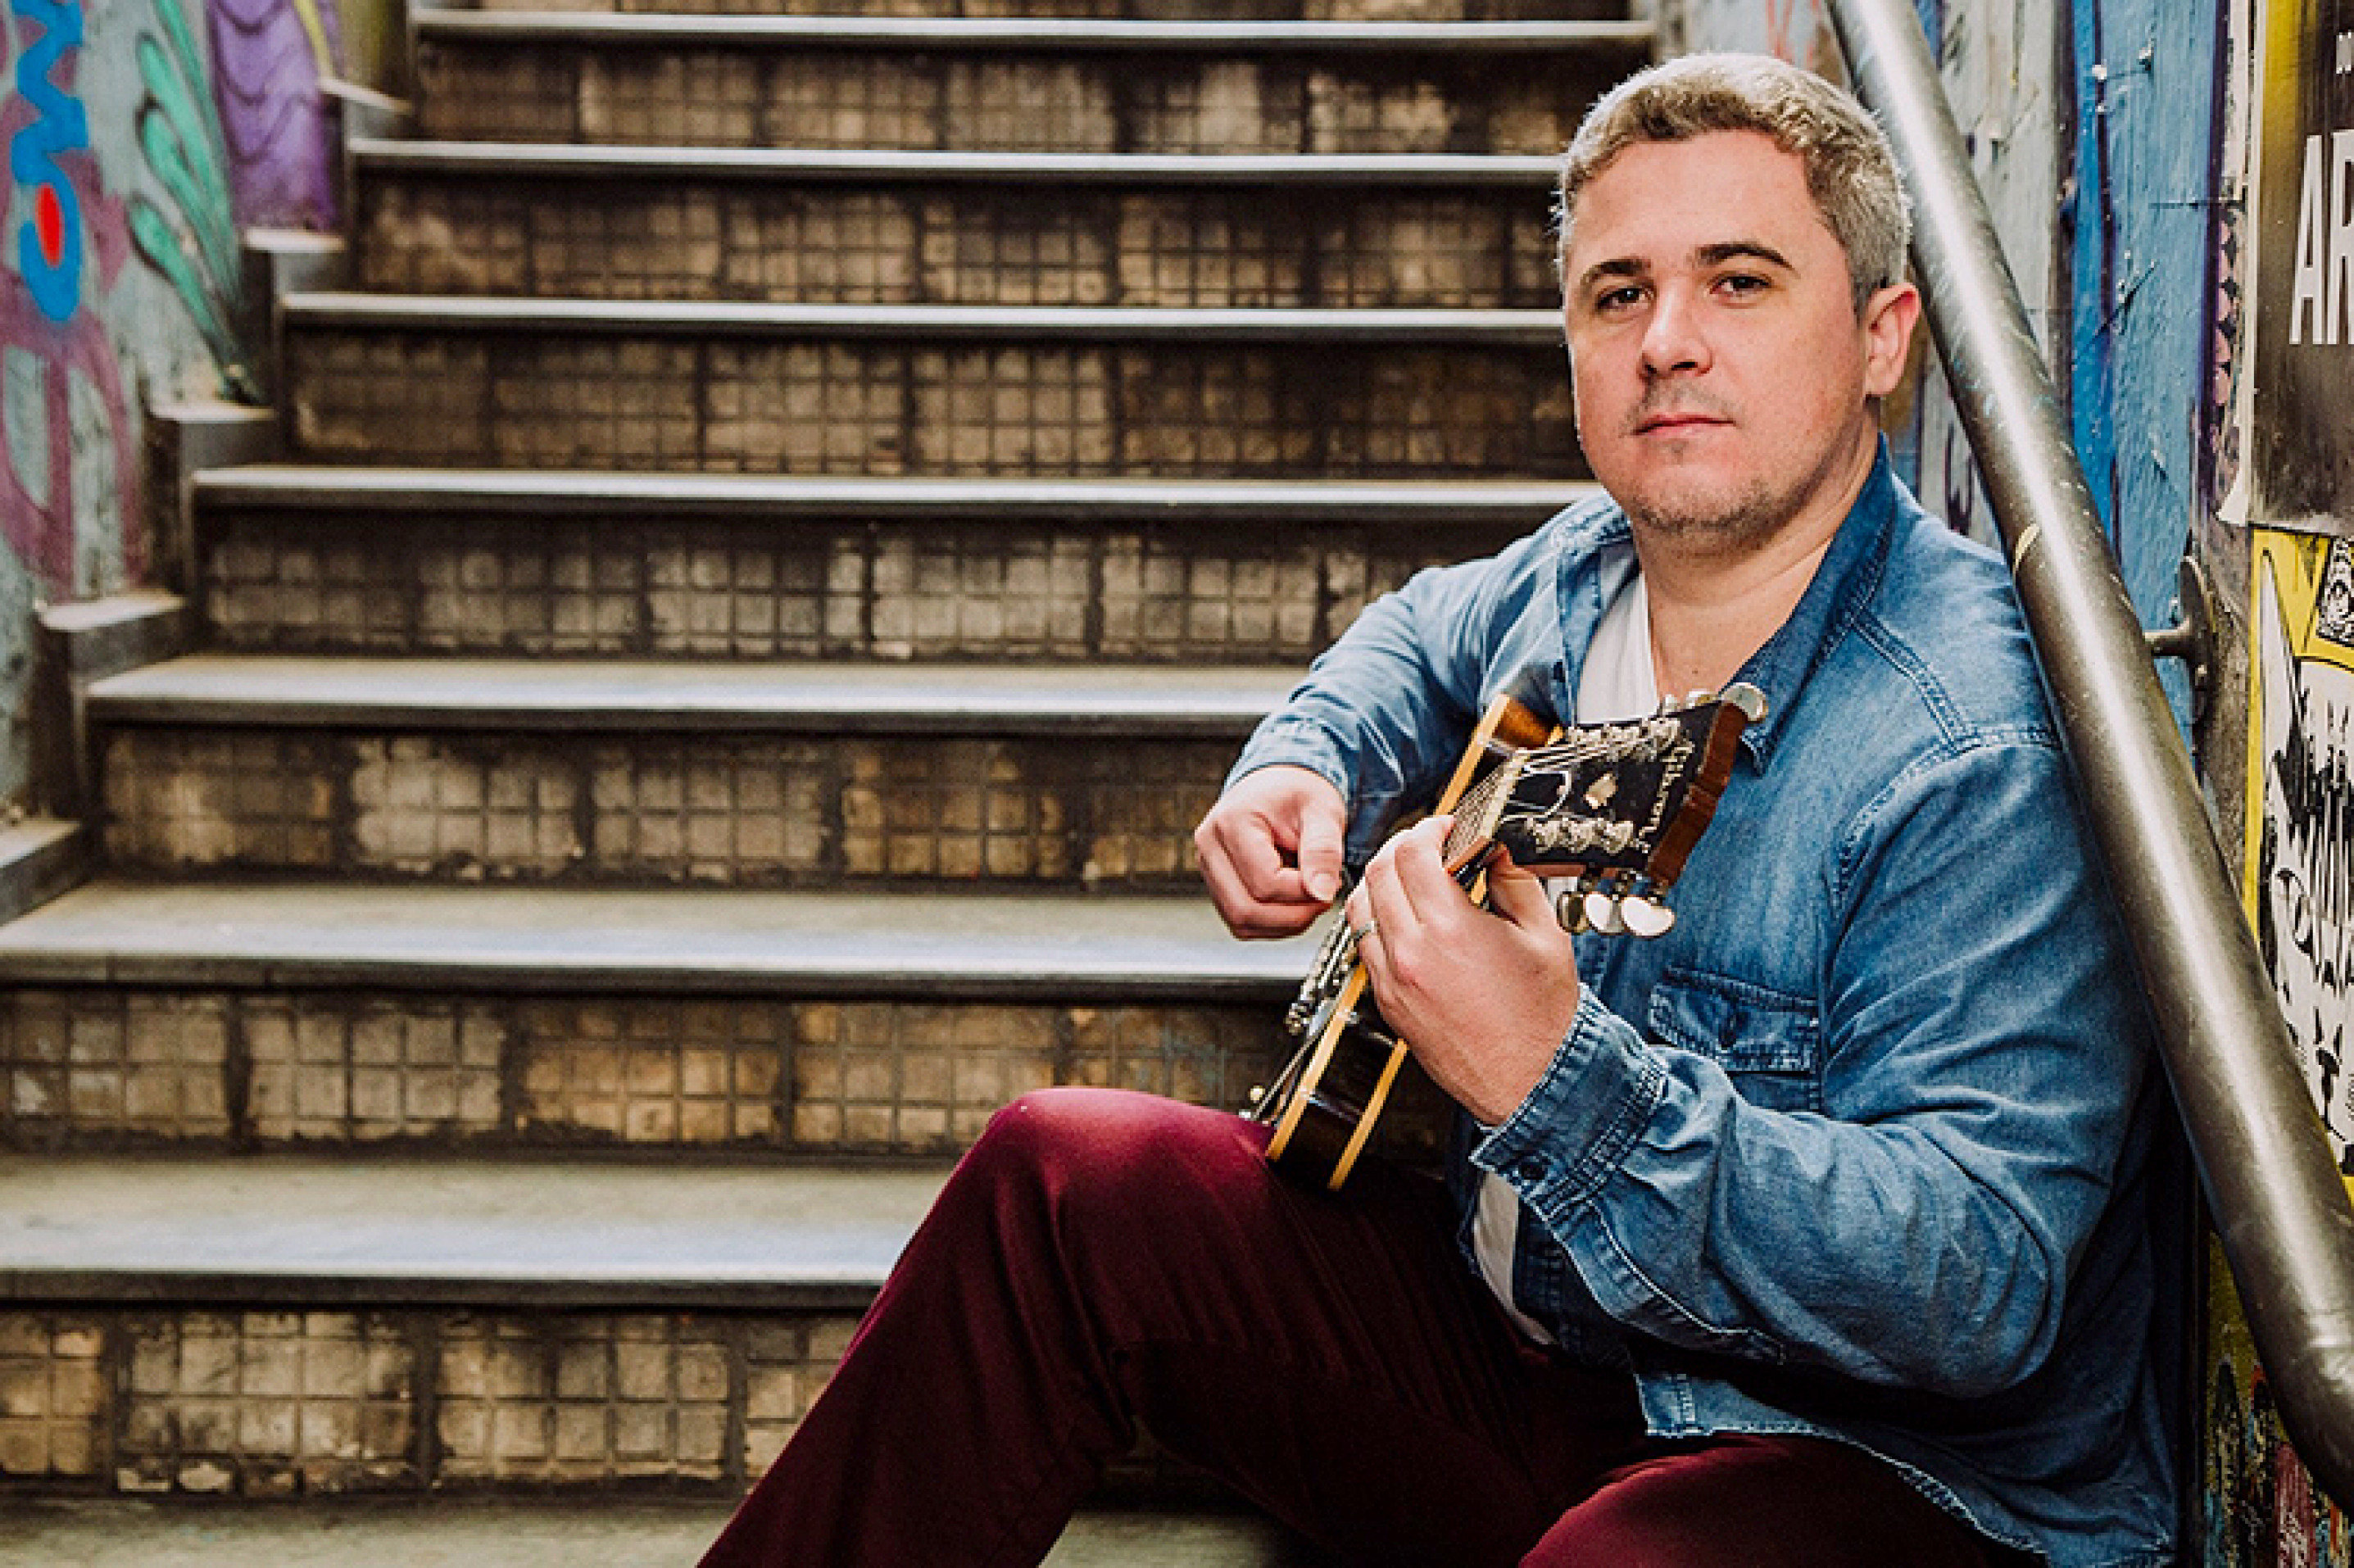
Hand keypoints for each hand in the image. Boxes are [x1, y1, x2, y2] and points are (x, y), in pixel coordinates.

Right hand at [1194, 765, 1346, 937]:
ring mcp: (1208, 869)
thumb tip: (1322, 893)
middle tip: (1323, 897)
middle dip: (1293, 915)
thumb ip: (1323, 851)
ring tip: (1310, 896)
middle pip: (1245, 909)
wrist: (1280, 785)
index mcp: (1232, 822)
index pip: (1265, 882)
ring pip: (1240, 922)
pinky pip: (1240, 922)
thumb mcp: (1322, 812)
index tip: (1331, 883)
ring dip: (1283, 923)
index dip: (1303, 893)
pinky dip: (1272, 922)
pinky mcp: (1216, 885)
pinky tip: (1293, 902)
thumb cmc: (1299, 794)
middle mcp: (1210, 847)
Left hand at [1347, 816, 1580, 1124]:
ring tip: (1413, 877)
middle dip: (1403, 847)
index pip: (1413, 853)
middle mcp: (1410, 953)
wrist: (1532, 1082)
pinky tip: (1408, 918)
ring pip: (1359, 907)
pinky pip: (1365, 945)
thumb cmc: (1542, 1019)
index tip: (1447, 826)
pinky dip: (1378, 920)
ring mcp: (1392, 980)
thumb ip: (1514, 880)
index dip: (1430, 828)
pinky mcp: (1388, 1002)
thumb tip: (1495, 846)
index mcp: (1450, 930)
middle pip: (1378, 872)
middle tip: (1430, 843)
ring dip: (1381, 881)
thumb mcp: (1544, 934)